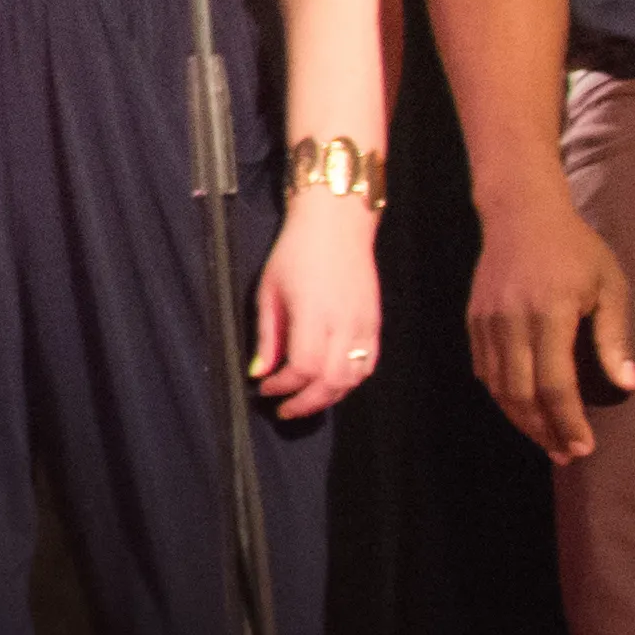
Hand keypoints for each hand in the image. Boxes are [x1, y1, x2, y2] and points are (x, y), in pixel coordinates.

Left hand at [253, 190, 387, 419]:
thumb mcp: (269, 292)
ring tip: (305, 400)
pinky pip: (369, 363)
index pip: (304, 368)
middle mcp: (345, 323)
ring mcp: (365, 324)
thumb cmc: (296, 253)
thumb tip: (259, 373)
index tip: (265, 388)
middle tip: (283, 409)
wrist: (337, 225)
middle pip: (332, 381)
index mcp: (315, 314)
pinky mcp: (375, 322)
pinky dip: (350, 381)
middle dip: (306, 403)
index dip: (284, 386)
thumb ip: (267, 336)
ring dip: (329, 396)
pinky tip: (331, 383)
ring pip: (354, 377)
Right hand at [467, 182, 634, 463]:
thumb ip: (614, 338)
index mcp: (549, 314)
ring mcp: (486, 324)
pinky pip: (485, 371)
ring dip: (522, 419)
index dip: (568, 421)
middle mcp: (511, 324)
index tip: (584, 447)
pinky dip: (503, 395)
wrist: (520, 214)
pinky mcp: (473, 323)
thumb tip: (626, 385)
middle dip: (544, 431)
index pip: (555, 384)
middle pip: (520, 395)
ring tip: (547, 439)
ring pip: (498, 388)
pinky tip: (522, 407)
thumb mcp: (610, 286)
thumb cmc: (576, 249)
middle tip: (567, 455)